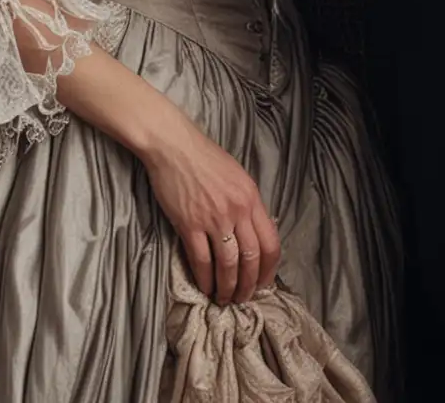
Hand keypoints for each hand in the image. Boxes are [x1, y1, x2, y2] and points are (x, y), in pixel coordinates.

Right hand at [140, 108, 281, 302]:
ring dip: (227, 287)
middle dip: (248, 285)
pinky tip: (205, 288)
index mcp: (251, 197)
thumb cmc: (205, 158)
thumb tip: (253, 233)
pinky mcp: (189, 224)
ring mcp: (213, 218)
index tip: (263, 284)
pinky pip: (201, 260)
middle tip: (243, 298)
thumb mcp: (237, 177)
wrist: (174, 146)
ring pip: (228, 264)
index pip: (270, 242)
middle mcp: (237, 210)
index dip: (269, 269)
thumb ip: (247, 204)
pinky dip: (205, 279)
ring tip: (225, 299)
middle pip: (251, 258)